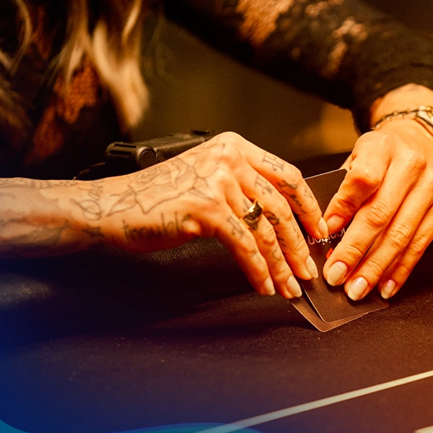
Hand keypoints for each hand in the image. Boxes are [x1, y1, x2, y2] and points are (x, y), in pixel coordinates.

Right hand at [85, 132, 326, 297]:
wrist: (112, 207)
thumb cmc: (158, 198)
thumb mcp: (207, 176)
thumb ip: (242, 185)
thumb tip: (283, 219)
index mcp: (235, 147)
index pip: (288, 176)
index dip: (309, 207)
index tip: (319, 231)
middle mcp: (230, 159)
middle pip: (281, 207)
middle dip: (299, 244)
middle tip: (309, 270)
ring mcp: (218, 181)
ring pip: (265, 230)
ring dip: (281, 264)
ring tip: (290, 285)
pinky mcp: (206, 209)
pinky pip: (244, 246)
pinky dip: (258, 270)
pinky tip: (263, 285)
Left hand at [320, 118, 432, 299]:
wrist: (427, 142)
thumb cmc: (385, 155)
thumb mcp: (361, 157)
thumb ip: (344, 189)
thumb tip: (324, 234)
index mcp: (384, 148)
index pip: (363, 179)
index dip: (343, 207)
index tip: (325, 232)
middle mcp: (412, 167)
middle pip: (380, 213)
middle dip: (355, 250)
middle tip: (335, 275)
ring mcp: (432, 190)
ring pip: (401, 236)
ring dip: (376, 268)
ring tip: (356, 289)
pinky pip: (419, 247)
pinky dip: (399, 271)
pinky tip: (383, 287)